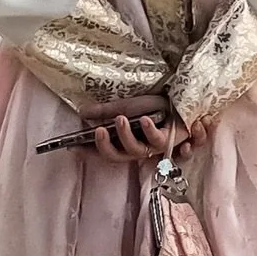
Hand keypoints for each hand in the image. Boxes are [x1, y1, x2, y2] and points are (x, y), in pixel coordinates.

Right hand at [89, 108, 206, 162]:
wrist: (182, 98)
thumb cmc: (155, 104)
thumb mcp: (126, 106)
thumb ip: (105, 112)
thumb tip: (82, 113)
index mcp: (128, 142)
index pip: (106, 151)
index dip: (90, 153)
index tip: (74, 149)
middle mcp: (141, 148)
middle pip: (118, 157)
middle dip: (106, 146)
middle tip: (98, 130)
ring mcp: (155, 146)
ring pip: (137, 150)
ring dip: (126, 136)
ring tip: (121, 118)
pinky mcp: (170, 139)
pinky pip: (159, 140)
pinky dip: (151, 130)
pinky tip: (145, 120)